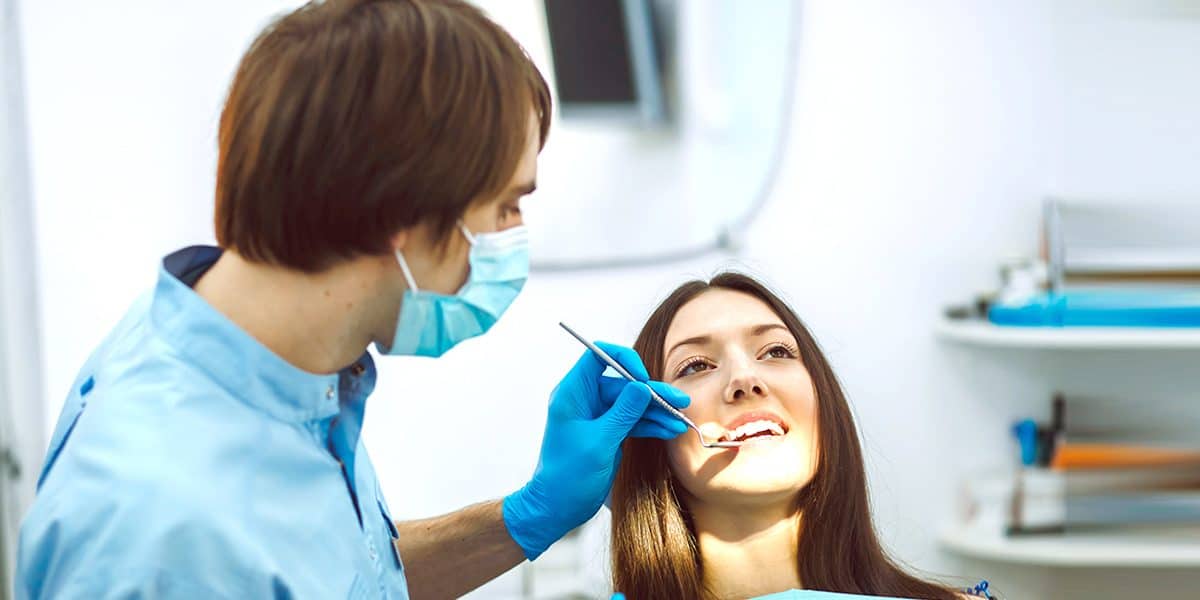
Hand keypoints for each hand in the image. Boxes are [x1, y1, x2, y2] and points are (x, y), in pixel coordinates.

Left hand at [502, 341, 688, 559]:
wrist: (557, 506)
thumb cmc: (568, 475)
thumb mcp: (599, 442)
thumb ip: (623, 413)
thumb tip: (643, 387)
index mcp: (573, 393)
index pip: (598, 356)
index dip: (623, 360)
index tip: (643, 378)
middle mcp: (586, 400)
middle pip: (624, 384)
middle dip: (653, 394)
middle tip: (680, 402)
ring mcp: (598, 417)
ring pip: (633, 404)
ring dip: (657, 412)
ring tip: (681, 421)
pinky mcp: (608, 433)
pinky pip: (633, 421)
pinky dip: (651, 425)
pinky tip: (670, 430)